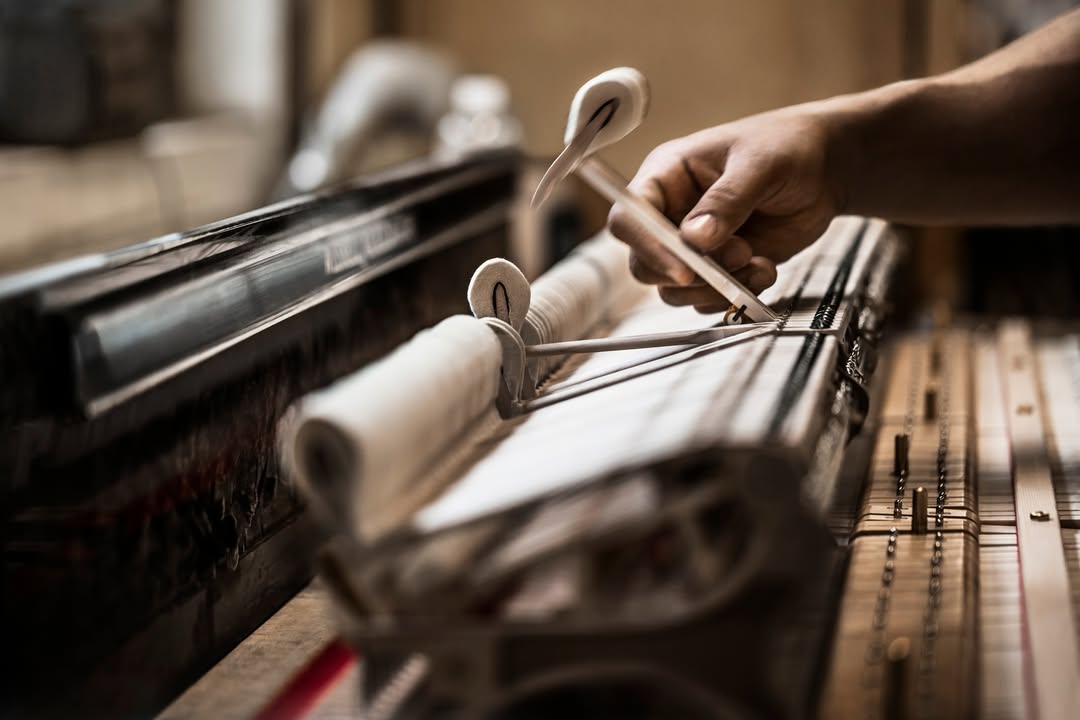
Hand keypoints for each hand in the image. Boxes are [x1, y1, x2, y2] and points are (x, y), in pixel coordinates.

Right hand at [608, 106, 842, 312]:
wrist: (825, 170)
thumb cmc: (786, 147)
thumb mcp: (760, 164)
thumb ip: (727, 200)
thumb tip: (695, 239)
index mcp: (665, 176)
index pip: (629, 218)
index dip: (647, 247)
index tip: (685, 269)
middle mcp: (670, 214)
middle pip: (645, 264)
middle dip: (690, 273)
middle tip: (738, 255)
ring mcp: (692, 246)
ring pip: (676, 289)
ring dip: (717, 288)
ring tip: (757, 261)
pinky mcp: (717, 268)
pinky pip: (709, 298)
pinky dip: (738, 294)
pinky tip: (766, 268)